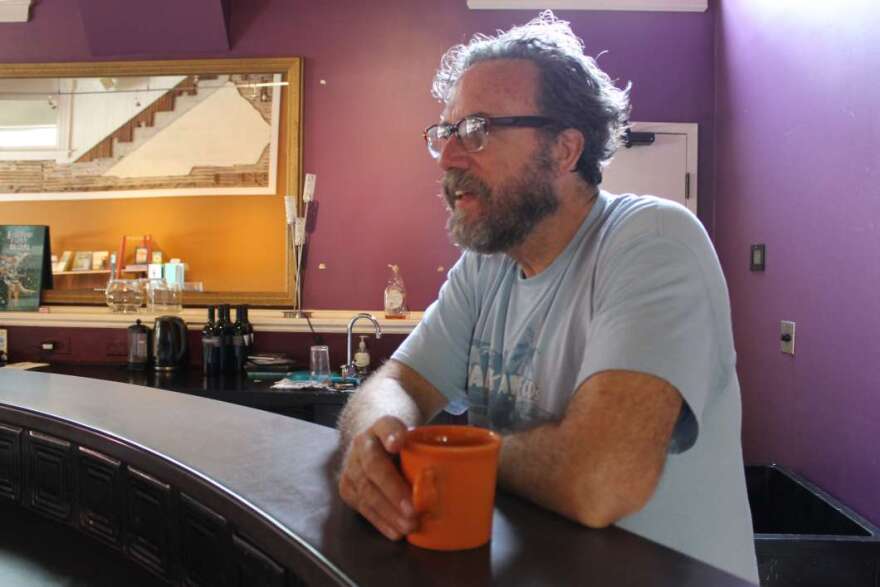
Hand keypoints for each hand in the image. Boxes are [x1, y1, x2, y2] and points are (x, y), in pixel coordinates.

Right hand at [338, 416, 417, 539]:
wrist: (374, 443)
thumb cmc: (403, 444)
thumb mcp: (415, 437)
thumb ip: (425, 447)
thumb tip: (443, 466)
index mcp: (381, 425)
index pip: (386, 426)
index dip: (392, 434)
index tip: (397, 443)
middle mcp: (362, 443)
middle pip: (374, 467)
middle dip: (393, 491)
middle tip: (413, 511)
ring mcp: (351, 466)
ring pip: (366, 491)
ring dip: (388, 512)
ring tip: (408, 526)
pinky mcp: (346, 487)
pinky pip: (362, 507)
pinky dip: (380, 521)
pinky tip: (395, 531)